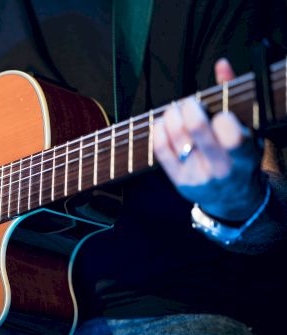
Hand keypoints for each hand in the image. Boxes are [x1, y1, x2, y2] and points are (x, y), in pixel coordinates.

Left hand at [153, 59, 263, 220]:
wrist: (233, 198)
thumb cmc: (240, 157)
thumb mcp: (248, 131)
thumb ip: (233, 96)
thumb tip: (221, 64)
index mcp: (244, 157)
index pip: (232, 137)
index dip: (221, 119)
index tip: (218, 113)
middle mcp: (221, 169)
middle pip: (197, 131)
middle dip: (189, 109)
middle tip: (188, 104)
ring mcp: (197, 176)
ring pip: (176, 138)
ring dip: (172, 116)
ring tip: (175, 110)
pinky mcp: (179, 181)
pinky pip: (161, 151)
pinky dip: (158, 131)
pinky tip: (163, 122)